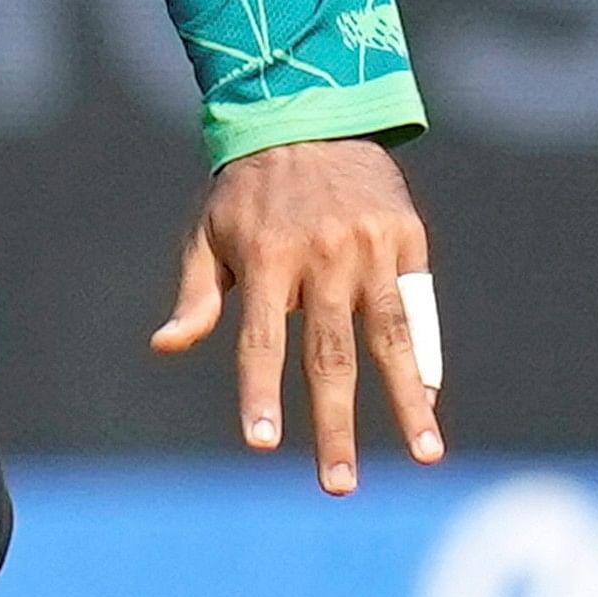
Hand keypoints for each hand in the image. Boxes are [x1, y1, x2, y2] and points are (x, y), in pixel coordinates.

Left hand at [150, 136, 441, 496]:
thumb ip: (196, 296)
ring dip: (409, 402)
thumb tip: (165, 346)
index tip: (262, 445)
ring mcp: (369, 248)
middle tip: (338, 484)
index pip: (260, 342)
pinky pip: (416, 306)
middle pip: (330, 356)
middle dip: (336, 424)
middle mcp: (321, 257)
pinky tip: (432, 399)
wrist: (308, 113)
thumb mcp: (207, 234)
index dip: (259, 394)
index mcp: (266, 259)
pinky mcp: (405, 236)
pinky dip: (427, 353)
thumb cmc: (245, 191)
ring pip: (390, 337)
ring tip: (425, 455)